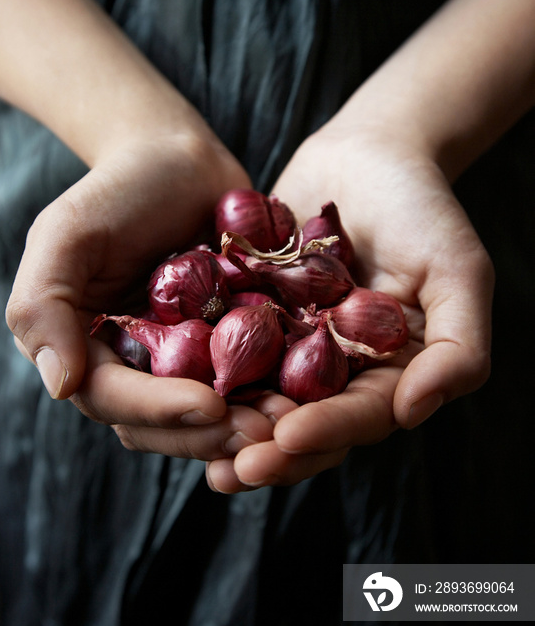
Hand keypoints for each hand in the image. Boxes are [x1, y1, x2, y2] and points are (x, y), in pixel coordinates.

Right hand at [6, 132, 275, 462]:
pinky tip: (306, 396)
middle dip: (211, 435)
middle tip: (262, 433)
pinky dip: (274, 394)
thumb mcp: (67, 235)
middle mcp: (136, 369)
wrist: (181, 163)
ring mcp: (186, 363)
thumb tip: (61, 386)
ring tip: (289, 421)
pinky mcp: (228, 349)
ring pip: (210, 418)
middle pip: (164, 426)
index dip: (159, 412)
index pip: (114, 401)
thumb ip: (43, 305)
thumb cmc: (120, 191)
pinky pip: (249, 384)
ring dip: (247, 426)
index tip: (210, 406)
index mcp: (90, 352)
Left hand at [206, 122, 493, 491]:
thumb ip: (457, 346)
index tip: (287, 439)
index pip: (359, 416)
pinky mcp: (251, 316)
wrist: (368, 154)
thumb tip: (414, 413)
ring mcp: (289, 345)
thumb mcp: (458, 271)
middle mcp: (335, 370)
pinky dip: (200, 371)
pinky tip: (167, 387)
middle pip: (304, 424)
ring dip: (228, 428)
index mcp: (386, 373)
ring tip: (194, 449)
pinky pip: (224, 348)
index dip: (326, 432)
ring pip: (258, 398)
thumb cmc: (424, 209)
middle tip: (231, 471)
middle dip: (269, 450)